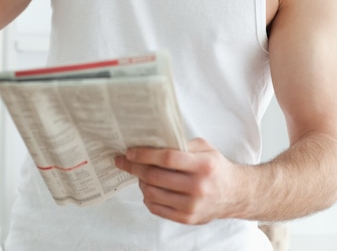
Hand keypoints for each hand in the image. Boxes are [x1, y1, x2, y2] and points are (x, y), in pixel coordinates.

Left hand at [115, 138, 243, 224]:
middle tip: (124, 161)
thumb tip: (153, 140)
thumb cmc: (216, 167)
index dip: (145, 154)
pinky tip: (148, 187)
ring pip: (153, 193)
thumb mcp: (204, 147)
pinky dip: (147, 197)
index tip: (129, 152)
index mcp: (203, 165)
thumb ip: (181, 143)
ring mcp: (192, 206)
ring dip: (140, 182)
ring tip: (139, 173)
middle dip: (135, 167)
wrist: (234, 193)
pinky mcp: (188, 219)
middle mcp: (198, 187)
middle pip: (156, 176)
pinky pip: (157, 209)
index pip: (167, 158)